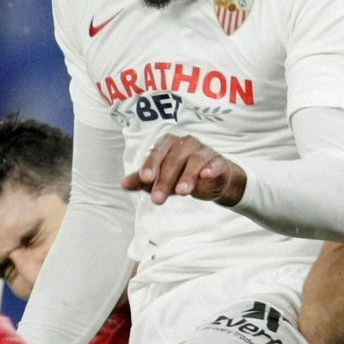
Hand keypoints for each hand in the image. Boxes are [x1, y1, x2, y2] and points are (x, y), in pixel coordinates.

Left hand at [121, 134, 245, 206]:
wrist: (211, 180)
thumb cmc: (180, 175)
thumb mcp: (160, 179)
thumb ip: (142, 181)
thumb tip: (124, 185)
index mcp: (169, 144)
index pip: (158, 152)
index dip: (151, 165)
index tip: (145, 179)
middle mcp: (186, 144)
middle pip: (174, 159)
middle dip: (165, 179)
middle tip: (158, 199)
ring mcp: (204, 151)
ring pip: (195, 160)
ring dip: (187, 176)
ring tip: (182, 192)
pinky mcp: (219, 162)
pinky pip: (216, 163)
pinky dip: (211, 168)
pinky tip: (205, 176)